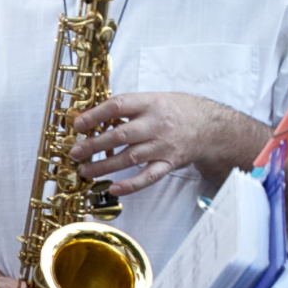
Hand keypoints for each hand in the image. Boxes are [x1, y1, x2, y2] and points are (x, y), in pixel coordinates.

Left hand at [72, 90, 221, 192]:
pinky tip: (113, 189)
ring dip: (104, 166)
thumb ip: (129, 107)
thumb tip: (95, 116)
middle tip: (75, 152)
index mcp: (150, 103)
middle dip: (94, 145)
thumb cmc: (179, 111)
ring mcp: (163, 146)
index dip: (95, 115)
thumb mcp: (155, 99)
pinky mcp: (168, 164)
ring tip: (85, 171)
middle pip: (120, 135)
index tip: (78, 124)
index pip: (118, 105)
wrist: (212, 127)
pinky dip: (130, 185)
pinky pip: (148, 177)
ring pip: (129, 158)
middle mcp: (156, 124)